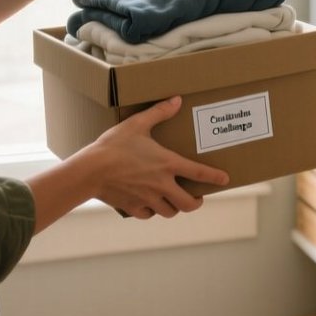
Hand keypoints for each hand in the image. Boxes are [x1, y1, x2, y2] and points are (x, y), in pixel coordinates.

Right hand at [77, 96, 229, 218]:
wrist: (90, 171)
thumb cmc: (114, 145)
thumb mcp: (137, 124)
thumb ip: (159, 112)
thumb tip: (177, 100)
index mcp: (168, 164)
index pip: (199, 173)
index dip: (215, 177)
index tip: (225, 180)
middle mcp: (162, 185)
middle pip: (189, 204)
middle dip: (196, 203)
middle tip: (198, 197)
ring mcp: (148, 199)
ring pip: (170, 212)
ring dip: (175, 207)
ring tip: (175, 200)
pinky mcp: (133, 207)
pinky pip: (148, 215)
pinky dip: (152, 211)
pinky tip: (149, 204)